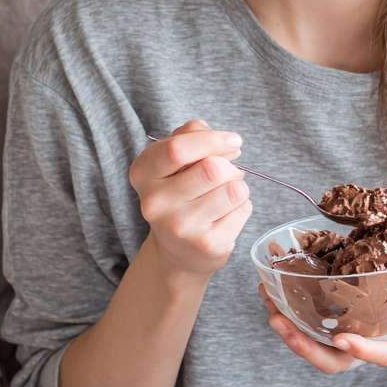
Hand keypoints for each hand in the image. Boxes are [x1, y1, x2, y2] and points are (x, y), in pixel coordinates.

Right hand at [129, 119, 251, 277]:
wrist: (177, 251)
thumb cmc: (181, 194)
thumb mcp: (175, 161)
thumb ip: (192, 135)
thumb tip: (226, 141)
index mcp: (144, 173)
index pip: (178, 148)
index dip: (212, 140)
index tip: (233, 140)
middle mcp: (156, 202)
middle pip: (213, 169)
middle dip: (230, 166)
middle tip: (228, 173)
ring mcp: (180, 226)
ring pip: (234, 189)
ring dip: (239, 186)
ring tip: (227, 194)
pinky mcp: (206, 244)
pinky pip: (243, 210)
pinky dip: (243, 206)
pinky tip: (226, 214)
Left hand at [260, 236, 386, 372]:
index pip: (384, 354)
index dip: (364, 351)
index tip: (343, 341)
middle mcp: (376, 344)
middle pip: (337, 361)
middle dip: (306, 348)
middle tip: (280, 322)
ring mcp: (356, 338)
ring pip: (318, 349)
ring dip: (290, 332)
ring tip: (267, 304)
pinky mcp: (342, 326)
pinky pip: (313, 330)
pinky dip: (292, 316)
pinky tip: (273, 294)